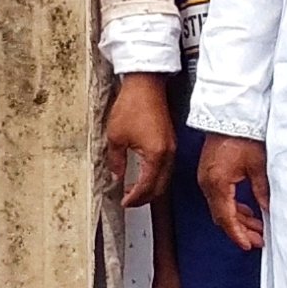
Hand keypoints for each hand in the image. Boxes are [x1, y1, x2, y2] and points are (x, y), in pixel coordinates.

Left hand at [101, 75, 174, 208]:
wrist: (145, 84)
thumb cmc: (132, 106)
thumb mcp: (116, 137)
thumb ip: (116, 161)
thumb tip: (116, 176)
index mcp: (156, 156)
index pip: (147, 187)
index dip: (135, 199)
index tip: (124, 203)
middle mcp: (168, 154)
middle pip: (160, 187)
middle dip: (144, 198)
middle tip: (129, 201)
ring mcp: (171, 147)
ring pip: (165, 178)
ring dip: (151, 188)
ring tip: (134, 191)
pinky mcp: (170, 141)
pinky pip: (166, 166)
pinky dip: (155, 176)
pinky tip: (143, 174)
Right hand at [199, 135, 268, 252]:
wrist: (231, 114)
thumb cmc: (243, 134)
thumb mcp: (259, 166)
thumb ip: (263, 192)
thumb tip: (269, 210)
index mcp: (217, 183)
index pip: (226, 218)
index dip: (238, 234)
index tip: (248, 245)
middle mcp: (207, 183)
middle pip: (222, 216)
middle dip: (240, 231)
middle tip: (258, 240)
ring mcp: (206, 178)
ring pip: (220, 208)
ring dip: (238, 220)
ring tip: (257, 229)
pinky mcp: (210, 173)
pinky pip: (219, 197)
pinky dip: (233, 207)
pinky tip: (247, 212)